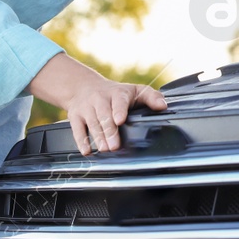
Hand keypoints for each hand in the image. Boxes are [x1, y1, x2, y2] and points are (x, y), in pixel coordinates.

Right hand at [25, 51, 166, 154]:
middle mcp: (100, 99)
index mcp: (117, 93)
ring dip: (98, 137)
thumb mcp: (134, 90)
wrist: (83, 86)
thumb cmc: (115, 93)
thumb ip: (151, 97)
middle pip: (104, 115)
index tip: (120, 120)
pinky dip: (81, 141)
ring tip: (104, 149)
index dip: (119, 110)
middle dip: (109, 131)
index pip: (118, 101)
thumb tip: (164, 106)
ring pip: (91, 123)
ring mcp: (86, 108)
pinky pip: (77, 129)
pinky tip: (87, 151)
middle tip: (114, 146)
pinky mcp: (74, 116)